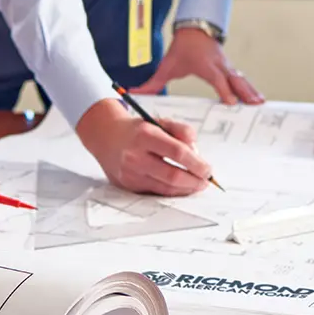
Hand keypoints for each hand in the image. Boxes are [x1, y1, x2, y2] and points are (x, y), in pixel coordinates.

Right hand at [77, 99, 211, 195]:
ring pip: (165, 188)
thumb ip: (183, 131)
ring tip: (197, 185)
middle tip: (206, 181)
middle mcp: (135, 156)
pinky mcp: (128, 186)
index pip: (177, 152)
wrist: (106, 137)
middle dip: (194, 181)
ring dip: (185, 189)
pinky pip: (155, 192)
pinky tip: (182, 188)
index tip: (208, 169)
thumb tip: (197, 152)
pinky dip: (172, 192)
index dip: (196, 163)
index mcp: (144, 135)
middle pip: (172, 175)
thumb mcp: (160, 122)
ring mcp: (130, 173)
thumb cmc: (138, 130)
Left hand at [131, 28, 262, 104]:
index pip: (217, 79)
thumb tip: (133, 92)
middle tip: (254, 105)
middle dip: (244, 92)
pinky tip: (258, 99)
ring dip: (251, 91)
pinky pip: (242, 79)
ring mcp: (227, 67)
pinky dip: (250, 88)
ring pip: (241, 80)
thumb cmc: (182, 48)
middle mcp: (219, 66)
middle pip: (234, 80)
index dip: (224, 90)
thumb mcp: (167, 66)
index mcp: (206, 66)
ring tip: (260, 103)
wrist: (195, 28)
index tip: (231, 102)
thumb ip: (152, 83)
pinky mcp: (230, 68)